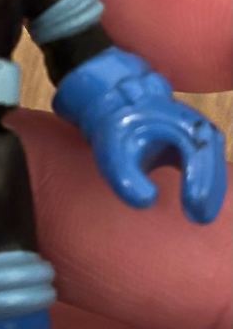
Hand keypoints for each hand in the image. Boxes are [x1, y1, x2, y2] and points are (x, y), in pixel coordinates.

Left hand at [91, 87, 225, 222]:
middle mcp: (196, 126)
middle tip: (199, 219)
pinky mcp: (200, 145)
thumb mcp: (114, 154)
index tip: (192, 207)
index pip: (197, 152)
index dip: (199, 181)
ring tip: (199, 216)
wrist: (122, 109)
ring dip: (211, 192)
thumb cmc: (118, 132)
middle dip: (209, 191)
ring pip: (215, 165)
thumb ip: (126, 179)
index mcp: (176, 122)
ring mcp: (201, 135)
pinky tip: (199, 207)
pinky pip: (211, 167)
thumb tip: (149, 200)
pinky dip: (208, 187)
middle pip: (212, 160)